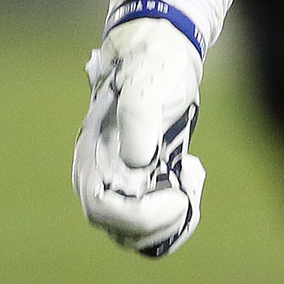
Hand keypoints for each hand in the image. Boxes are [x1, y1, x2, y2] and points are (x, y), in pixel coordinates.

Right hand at [72, 14, 205, 256]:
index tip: (179, 197)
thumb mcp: (149, 86)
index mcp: (92, 157)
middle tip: (190, 188)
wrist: (162, 53)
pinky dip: (173, 214)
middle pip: (120, 229)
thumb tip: (138, 159)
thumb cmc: (155, 68)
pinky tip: (190, 178)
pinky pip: (150, 220)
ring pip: (135, 231)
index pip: (104, 210)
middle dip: (160, 221)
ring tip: (191, 178)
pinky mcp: (138, 183)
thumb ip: (139, 117)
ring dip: (169, 220)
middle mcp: (98, 176)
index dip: (142, 216)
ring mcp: (117, 182)